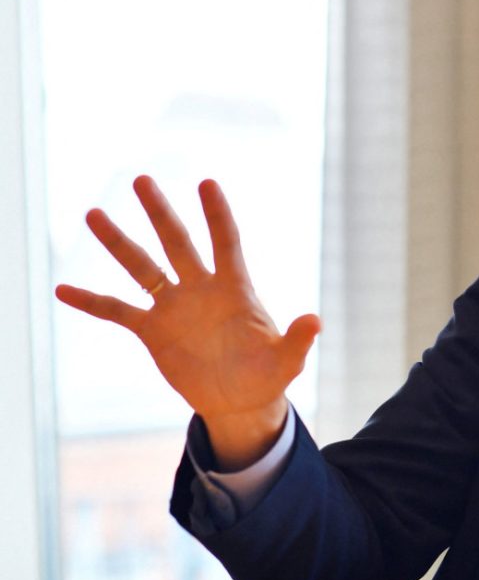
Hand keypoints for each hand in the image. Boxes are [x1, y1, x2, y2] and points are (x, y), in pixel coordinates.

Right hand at [55, 175, 320, 468]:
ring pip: (142, 267)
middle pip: (177, 243)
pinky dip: (91, 301)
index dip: (217, 215)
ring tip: (92, 214)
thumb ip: (297, 340)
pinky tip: (62, 289)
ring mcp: (174, 307)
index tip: (206, 183)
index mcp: (235, 289)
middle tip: (140, 179)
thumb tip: (316, 320)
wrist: (241, 400)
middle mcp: (200, 289)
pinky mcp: (152, 331)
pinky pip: (117, 311)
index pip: (226, 242)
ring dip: (118, 242)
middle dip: (160, 212)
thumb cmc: (268, 374)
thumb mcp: (286, 361)